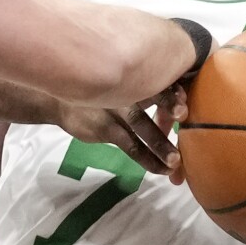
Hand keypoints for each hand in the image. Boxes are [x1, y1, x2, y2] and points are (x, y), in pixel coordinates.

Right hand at [54, 86, 188, 181]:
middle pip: (151, 94)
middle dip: (169, 105)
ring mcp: (113, 108)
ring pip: (141, 125)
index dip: (172, 85)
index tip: (186, 97)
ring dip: (161, 143)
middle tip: (184, 116)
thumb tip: (183, 108)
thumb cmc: (100, 93)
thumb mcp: (121, 84)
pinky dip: (147, 159)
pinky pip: (130, 146)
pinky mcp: (104, 128)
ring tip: (176, 161)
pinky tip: (160, 169)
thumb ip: (148, 91)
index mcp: (133, 75)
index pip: (157, 76)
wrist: (59, 101)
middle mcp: (125, 88)